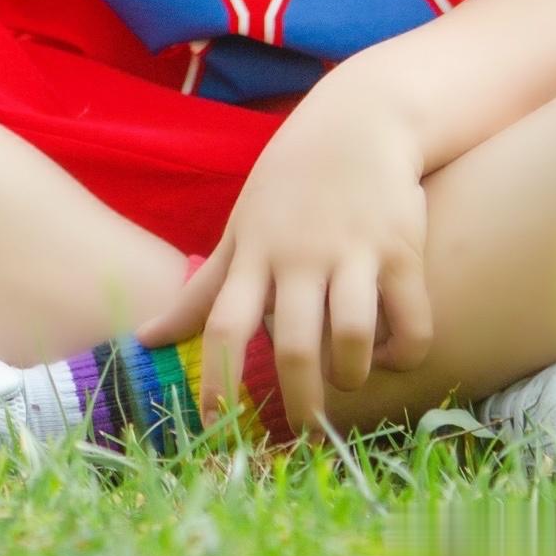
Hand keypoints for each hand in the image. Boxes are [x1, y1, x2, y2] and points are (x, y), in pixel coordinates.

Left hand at [142, 71, 430, 431]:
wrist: (357, 124)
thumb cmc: (288, 188)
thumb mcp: (239, 231)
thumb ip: (201, 290)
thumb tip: (145, 338)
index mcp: (252, 255)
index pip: (223, 326)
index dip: (218, 380)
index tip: (216, 426)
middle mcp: (297, 257)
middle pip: (292, 346)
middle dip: (299, 401)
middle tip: (305, 431)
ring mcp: (351, 253)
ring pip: (350, 337)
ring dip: (352, 376)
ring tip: (349, 381)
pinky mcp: (401, 251)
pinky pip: (411, 322)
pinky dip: (404, 352)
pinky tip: (392, 354)